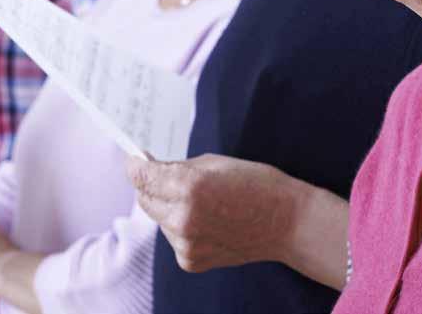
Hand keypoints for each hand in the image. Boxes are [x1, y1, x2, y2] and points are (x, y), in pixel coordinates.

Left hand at [126, 153, 298, 272]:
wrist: (286, 222)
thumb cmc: (256, 184)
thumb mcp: (215, 163)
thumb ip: (177, 167)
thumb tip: (147, 168)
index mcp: (188, 187)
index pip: (142, 176)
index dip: (135, 165)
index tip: (134, 160)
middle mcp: (183, 218)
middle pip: (145, 198)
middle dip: (151, 185)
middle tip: (168, 175)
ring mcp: (186, 244)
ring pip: (159, 218)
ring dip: (168, 206)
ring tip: (202, 201)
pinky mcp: (190, 261)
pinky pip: (173, 237)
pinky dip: (181, 226)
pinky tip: (208, 220)